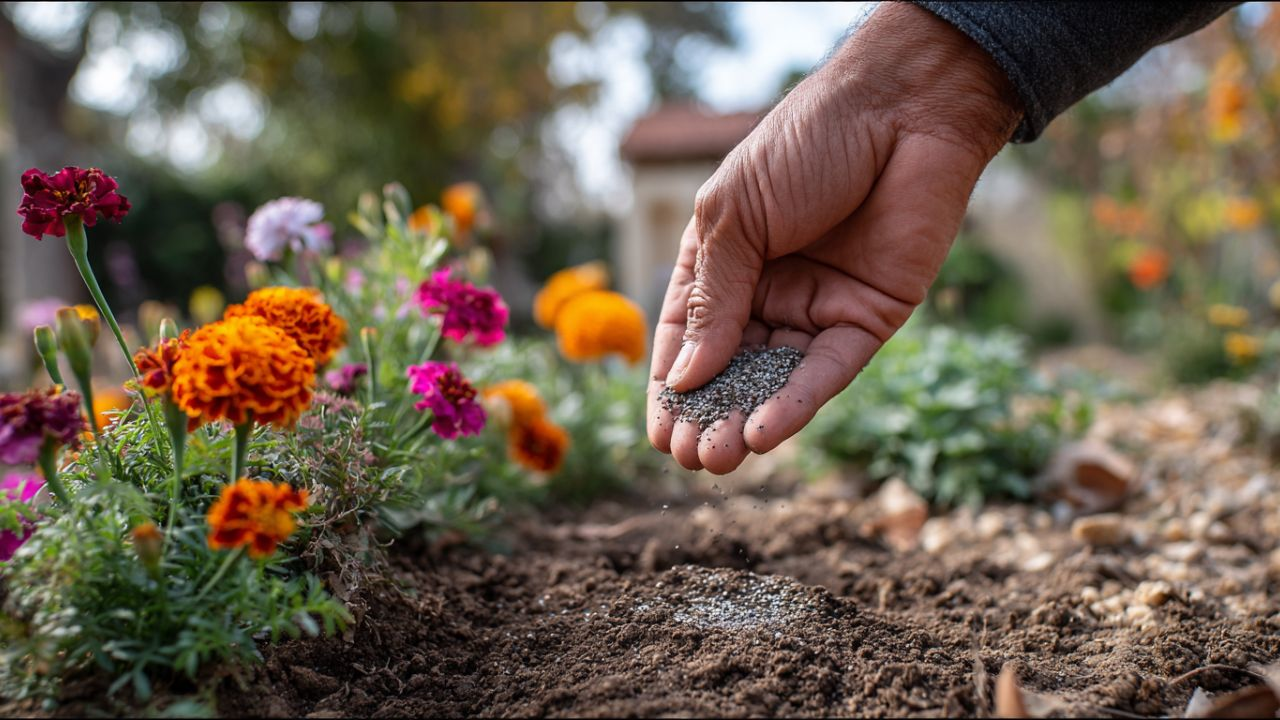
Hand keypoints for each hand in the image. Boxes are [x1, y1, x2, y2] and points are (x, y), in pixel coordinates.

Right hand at [647, 3, 1022, 473]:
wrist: (902, 109)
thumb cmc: (805, 144)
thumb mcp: (735, 217)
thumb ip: (712, 297)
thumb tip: (683, 378)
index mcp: (723, 259)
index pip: (686, 336)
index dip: (671, 387)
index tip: (659, 434)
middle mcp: (767, 289)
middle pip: (730, 369)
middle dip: (707, 414)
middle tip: (688, 456)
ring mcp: (817, 306)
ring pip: (775, 380)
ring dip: (745, 419)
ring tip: (718, 458)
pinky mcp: (867, 319)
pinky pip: (827, 371)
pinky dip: (795, 403)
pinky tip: (764, 432)